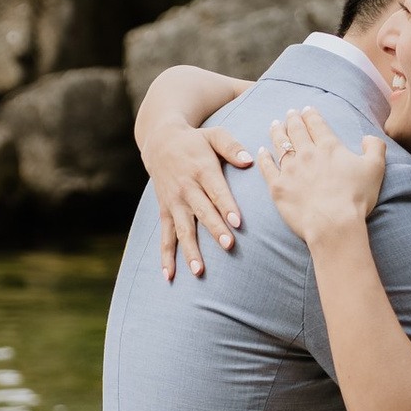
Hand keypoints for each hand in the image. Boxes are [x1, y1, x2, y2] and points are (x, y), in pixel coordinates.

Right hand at [149, 119, 251, 280]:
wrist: (160, 141)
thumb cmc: (196, 140)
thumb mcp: (215, 135)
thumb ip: (232, 146)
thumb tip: (250, 160)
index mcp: (202, 170)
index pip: (217, 190)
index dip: (227, 206)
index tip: (238, 222)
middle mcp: (187, 188)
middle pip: (202, 212)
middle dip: (215, 230)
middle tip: (228, 246)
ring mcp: (174, 202)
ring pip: (183, 229)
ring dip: (190, 250)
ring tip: (199, 270)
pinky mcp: (165, 210)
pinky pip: (165, 236)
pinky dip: (165, 256)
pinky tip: (170, 275)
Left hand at [256, 105, 385, 246]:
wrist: (333, 223)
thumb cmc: (356, 197)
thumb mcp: (376, 169)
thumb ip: (375, 147)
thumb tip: (368, 138)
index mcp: (329, 147)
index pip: (317, 124)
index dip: (311, 115)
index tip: (307, 109)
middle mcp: (307, 153)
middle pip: (296, 130)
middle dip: (292, 119)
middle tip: (290, 113)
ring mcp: (290, 169)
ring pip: (280, 144)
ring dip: (277, 132)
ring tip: (274, 125)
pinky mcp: (278, 187)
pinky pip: (267, 167)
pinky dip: (264, 157)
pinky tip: (262, 151)